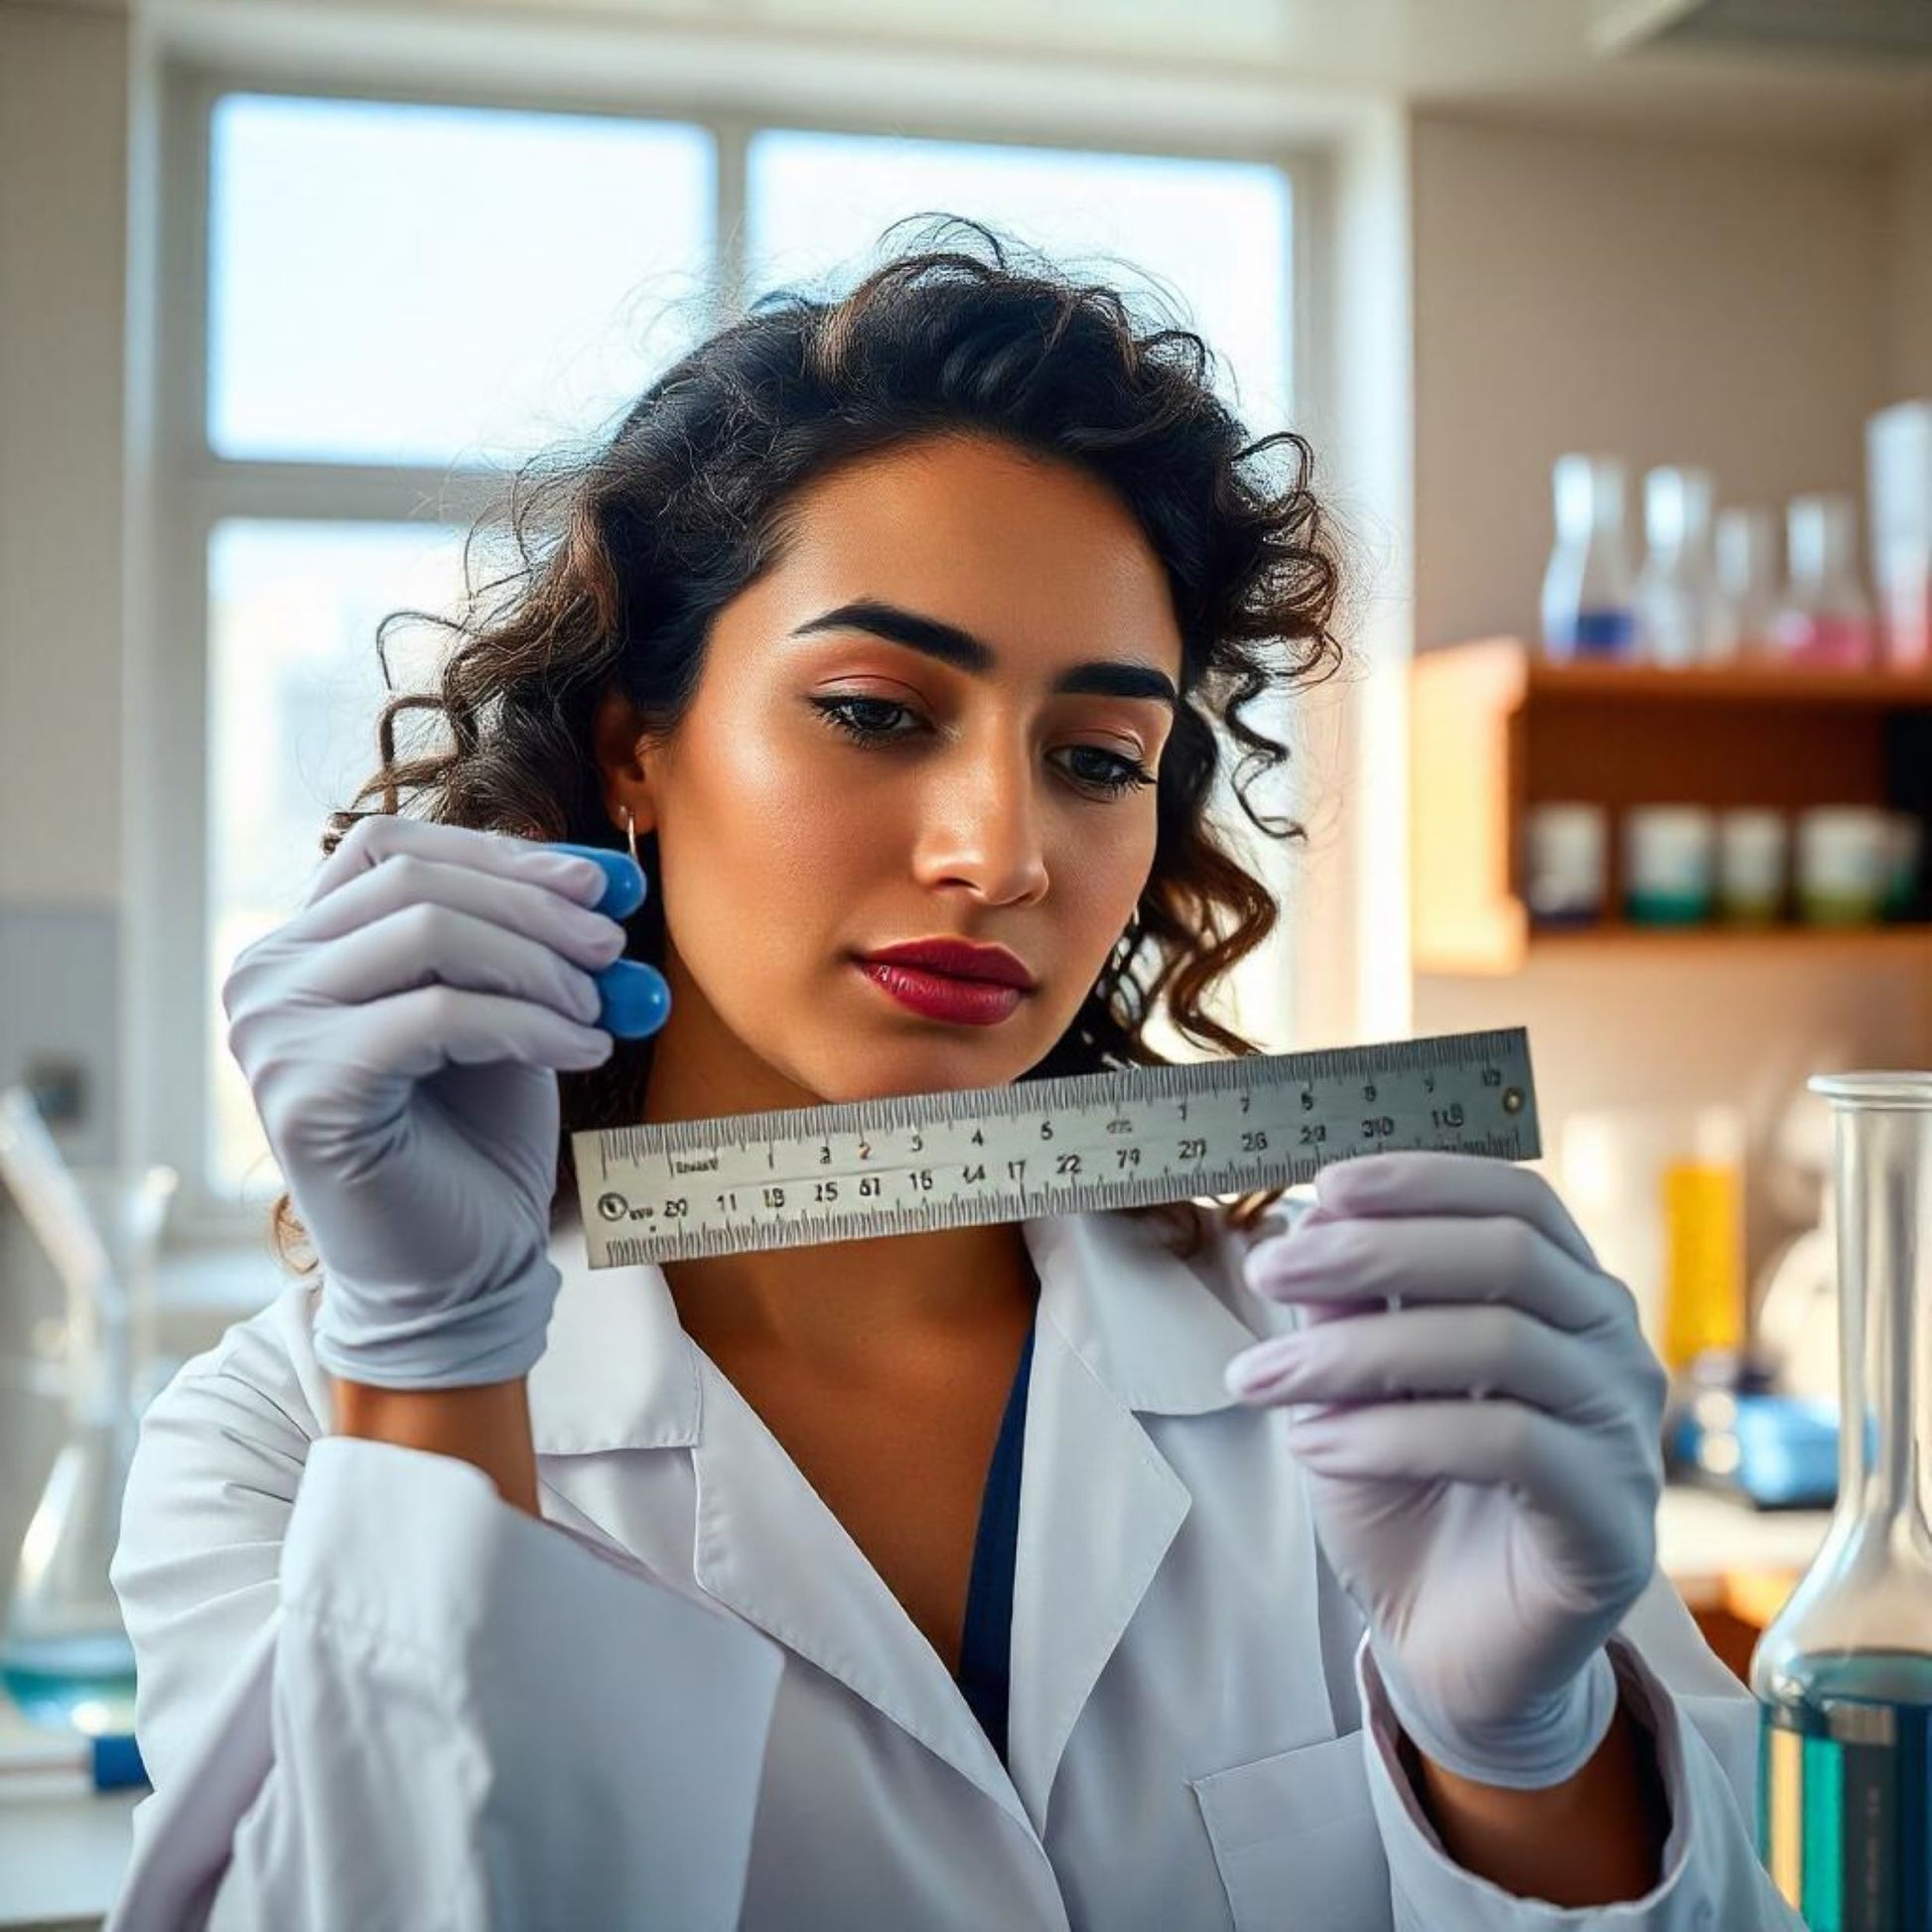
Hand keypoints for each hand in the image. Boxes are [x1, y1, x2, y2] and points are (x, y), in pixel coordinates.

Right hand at [222, 817, 668, 1390]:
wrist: (456, 1276)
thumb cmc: (476, 1143)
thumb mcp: (503, 1011)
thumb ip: (524, 937)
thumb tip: (603, 870)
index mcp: (300, 948)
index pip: (389, 848)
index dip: (499, 854)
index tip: (598, 883)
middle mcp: (264, 978)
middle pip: (413, 880)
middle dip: (534, 904)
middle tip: (613, 944)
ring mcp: (272, 1032)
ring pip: (428, 933)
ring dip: (537, 963)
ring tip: (598, 1011)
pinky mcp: (308, 1089)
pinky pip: (439, 1015)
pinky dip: (529, 1022)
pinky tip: (585, 1051)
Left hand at [1226, 1152, 1665, 1788]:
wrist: (1446, 1646)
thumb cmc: (1409, 1496)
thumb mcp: (1357, 1383)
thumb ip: (1350, 1301)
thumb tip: (1312, 1216)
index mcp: (1566, 1297)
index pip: (1519, 1200)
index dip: (1426, 1179)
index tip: (1323, 1186)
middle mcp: (1614, 1351)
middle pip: (1511, 1256)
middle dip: (1374, 1252)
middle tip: (1266, 1272)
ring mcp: (1626, 1436)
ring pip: (1501, 1344)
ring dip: (1358, 1351)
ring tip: (1260, 1379)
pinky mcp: (1614, 1522)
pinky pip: (1511, 1444)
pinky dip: (1394, 1435)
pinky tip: (1313, 1447)